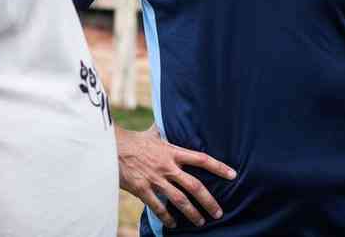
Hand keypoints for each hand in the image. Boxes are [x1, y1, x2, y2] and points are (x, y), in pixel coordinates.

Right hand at [115, 123, 235, 229]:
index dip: (218, 167)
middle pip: (194, 186)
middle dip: (209, 201)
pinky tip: (173, 224)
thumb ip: (164, 130)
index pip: (200, 159)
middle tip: (219, 213)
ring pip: (180, 200)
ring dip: (193, 213)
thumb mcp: (153, 133)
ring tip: (201, 222)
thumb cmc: (134, 140)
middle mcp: (167, 166)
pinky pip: (158, 207)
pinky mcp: (142, 189)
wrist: (112, 147)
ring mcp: (155, 179)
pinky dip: (167, 218)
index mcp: (172, 151)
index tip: (233, 175)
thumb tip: (170, 119)